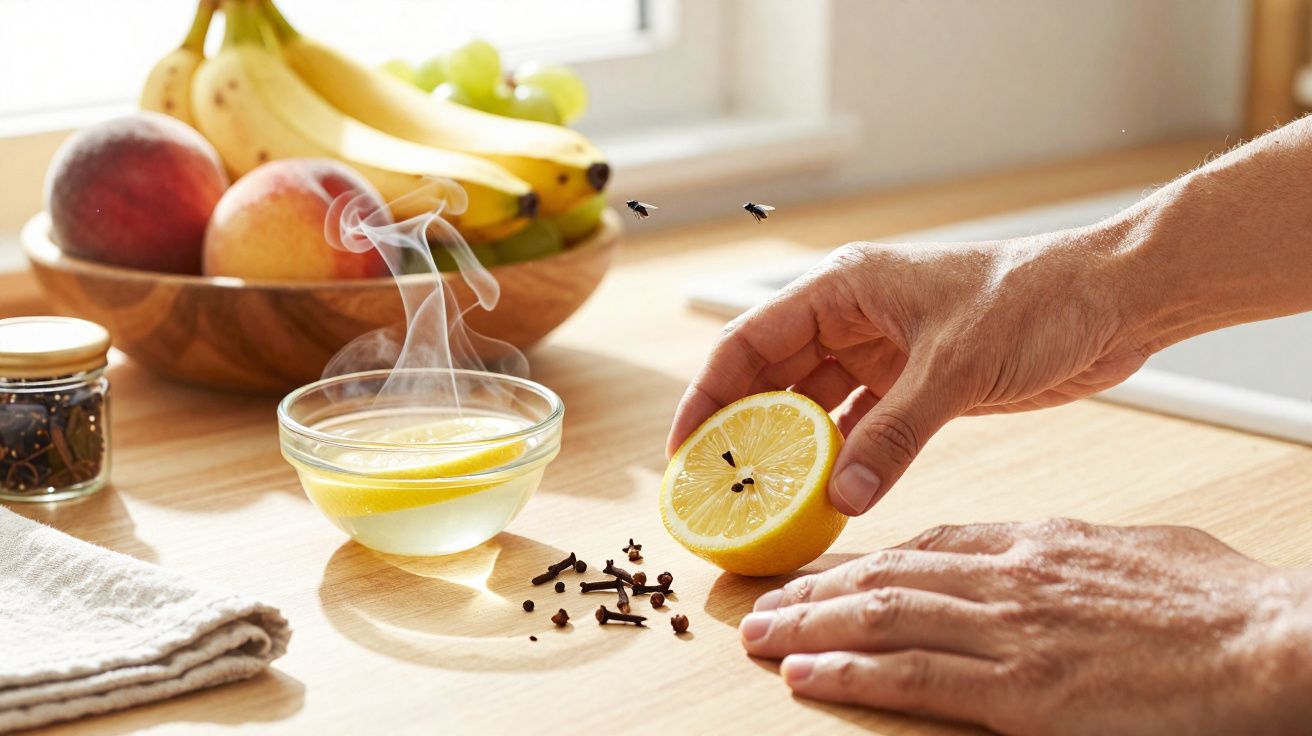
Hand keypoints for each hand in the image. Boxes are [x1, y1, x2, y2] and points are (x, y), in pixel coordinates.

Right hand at [667, 235, 1148, 514]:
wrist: (1111, 302)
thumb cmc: (1036, 299)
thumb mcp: (953, 368)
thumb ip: (894, 435)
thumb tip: (843, 497)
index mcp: (844, 288)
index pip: (748, 341)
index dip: (708, 395)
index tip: (684, 448)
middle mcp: (852, 317)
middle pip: (770, 377)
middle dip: (740, 430)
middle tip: (715, 488)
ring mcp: (882, 352)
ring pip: (812, 405)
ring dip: (789, 450)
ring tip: (759, 500)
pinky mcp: (914, 383)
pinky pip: (858, 426)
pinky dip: (840, 459)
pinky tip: (824, 495)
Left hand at [739, 519, 1311, 734]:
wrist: (1265, 641)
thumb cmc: (1220, 603)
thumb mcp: (1140, 549)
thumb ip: (1080, 550)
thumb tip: (1059, 553)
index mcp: (1036, 544)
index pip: (927, 546)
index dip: (866, 559)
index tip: (828, 570)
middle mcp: (1007, 579)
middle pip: (887, 577)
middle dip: (817, 591)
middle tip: (766, 600)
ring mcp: (1008, 632)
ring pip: (881, 618)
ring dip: (810, 627)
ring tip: (761, 633)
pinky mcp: (1019, 690)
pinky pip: (911, 676)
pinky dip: (849, 674)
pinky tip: (806, 675)